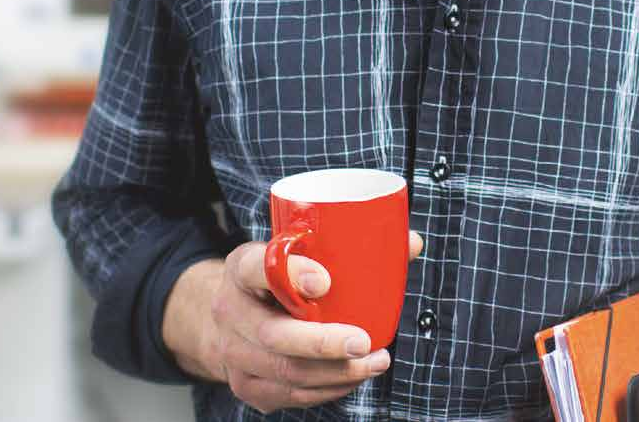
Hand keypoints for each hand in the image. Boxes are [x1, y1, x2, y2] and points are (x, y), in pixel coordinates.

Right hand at [165, 231, 422, 413]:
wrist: (227, 314)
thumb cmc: (275, 276)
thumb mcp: (294, 248)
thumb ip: (347, 244)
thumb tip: (410, 245)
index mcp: (241, 268)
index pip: (258, 267)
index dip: (292, 274)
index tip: (326, 281)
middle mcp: (230, 311)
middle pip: (274, 335)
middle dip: (324, 343)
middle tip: (364, 342)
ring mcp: (233, 354)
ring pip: (286, 372)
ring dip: (335, 373)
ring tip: (374, 362)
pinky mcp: (245, 385)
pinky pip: (289, 395)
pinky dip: (326, 389)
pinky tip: (352, 377)